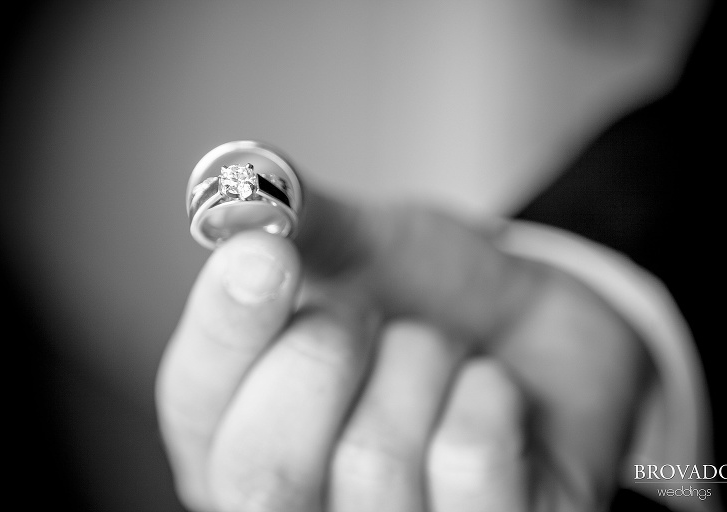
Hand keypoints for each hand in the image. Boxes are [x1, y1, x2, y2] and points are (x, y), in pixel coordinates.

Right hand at [156, 189, 651, 511]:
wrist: (533, 331)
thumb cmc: (431, 302)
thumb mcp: (364, 247)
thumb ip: (301, 224)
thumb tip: (239, 190)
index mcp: (237, 435)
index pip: (193, 405)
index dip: (226, 328)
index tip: (265, 251)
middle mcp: (298, 503)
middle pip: (265, 476)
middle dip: (329, 354)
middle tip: (371, 308)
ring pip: (375, 464)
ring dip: (423, 363)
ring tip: (441, 348)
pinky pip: (469, 463)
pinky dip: (487, 394)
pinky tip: (490, 388)